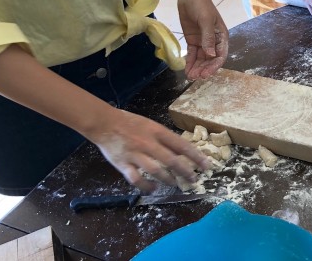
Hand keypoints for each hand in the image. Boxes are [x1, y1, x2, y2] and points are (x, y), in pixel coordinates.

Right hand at [88, 108, 210, 191]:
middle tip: (194, 179)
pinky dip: (146, 186)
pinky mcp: (123, 164)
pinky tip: (153, 189)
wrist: (105, 123)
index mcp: (157, 131)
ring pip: (155, 171)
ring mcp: (135, 154)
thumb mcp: (151, 125)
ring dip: (168, 179)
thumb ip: (164, 138)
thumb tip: (181, 151)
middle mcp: (148, 143)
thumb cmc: (130, 123)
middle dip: (185, 171)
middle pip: (171, 160)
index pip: (181, 145)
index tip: (206, 165)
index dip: (195, 156)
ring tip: (176, 184)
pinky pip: (136, 179)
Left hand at [175, 0, 228, 79]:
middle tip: (195, 77)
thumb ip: (208, 38)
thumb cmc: (201, 5)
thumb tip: (211, 55)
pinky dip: (190, 62)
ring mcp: (203, 41)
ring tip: (190, 77)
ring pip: (201, 59)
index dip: (214, 65)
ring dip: (197, 68)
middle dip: (204, 69)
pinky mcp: (193, 41)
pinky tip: (186, 70)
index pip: (220, 54)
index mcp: (221, 36)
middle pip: (210, 59)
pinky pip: (193, 54)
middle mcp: (213, 41)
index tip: (206, 73)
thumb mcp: (206, 20)